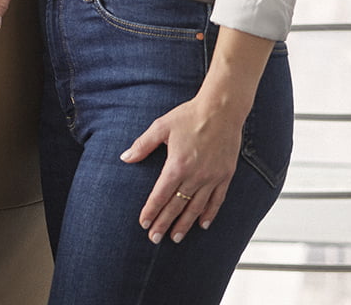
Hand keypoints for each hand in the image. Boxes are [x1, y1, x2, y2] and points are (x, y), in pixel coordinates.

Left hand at [119, 95, 243, 244]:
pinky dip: (209, 214)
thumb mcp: (161, 126)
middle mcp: (195, 175)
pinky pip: (217, 200)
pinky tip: (203, 224)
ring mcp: (211, 177)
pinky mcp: (225, 176)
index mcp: (177, 165)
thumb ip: (142, 144)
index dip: (151, 211)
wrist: (221, 110)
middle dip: (164, 223)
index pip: (160, 195)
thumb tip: (125, 157)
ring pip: (196, 207)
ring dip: (185, 224)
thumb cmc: (189, 115)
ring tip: (176, 237)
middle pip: (177, 205)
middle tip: (155, 239)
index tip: (144, 224)